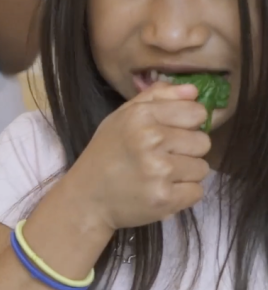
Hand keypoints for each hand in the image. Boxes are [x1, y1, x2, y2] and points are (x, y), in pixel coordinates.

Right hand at [67, 82, 210, 233]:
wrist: (86, 199)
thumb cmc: (106, 154)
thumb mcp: (122, 118)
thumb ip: (157, 98)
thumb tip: (194, 91)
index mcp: (141, 115)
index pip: (196, 112)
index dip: (187, 124)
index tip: (169, 135)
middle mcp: (151, 139)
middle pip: (203, 142)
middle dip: (186, 151)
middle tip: (159, 159)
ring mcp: (159, 170)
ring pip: (202, 168)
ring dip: (185, 174)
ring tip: (158, 177)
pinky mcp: (165, 198)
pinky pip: (197, 192)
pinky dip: (182, 195)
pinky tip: (159, 192)